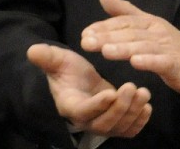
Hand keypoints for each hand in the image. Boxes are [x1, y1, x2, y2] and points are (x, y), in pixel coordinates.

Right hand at [27, 43, 151, 138]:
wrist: (77, 81)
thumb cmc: (66, 70)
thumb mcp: (57, 60)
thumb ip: (47, 57)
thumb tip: (32, 50)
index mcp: (70, 106)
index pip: (84, 111)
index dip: (98, 104)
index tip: (111, 92)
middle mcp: (86, 121)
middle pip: (105, 123)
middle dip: (121, 107)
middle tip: (132, 87)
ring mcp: (102, 125)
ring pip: (119, 127)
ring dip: (134, 112)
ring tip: (144, 92)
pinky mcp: (115, 125)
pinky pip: (128, 130)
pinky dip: (139, 121)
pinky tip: (147, 106)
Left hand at [81, 0, 179, 96]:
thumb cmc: (167, 43)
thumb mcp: (145, 25)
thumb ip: (123, 11)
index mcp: (147, 22)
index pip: (122, 22)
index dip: (103, 27)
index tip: (85, 34)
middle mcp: (156, 31)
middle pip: (130, 33)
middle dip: (107, 37)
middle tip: (87, 42)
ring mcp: (167, 47)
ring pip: (143, 46)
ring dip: (124, 48)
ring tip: (106, 51)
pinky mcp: (176, 64)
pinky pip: (162, 62)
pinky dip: (149, 61)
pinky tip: (135, 63)